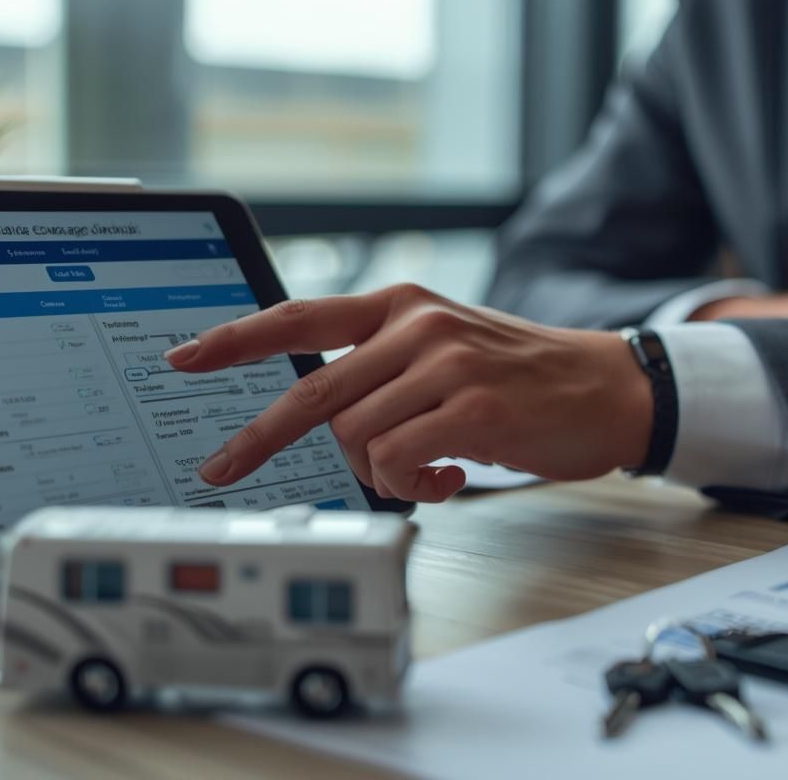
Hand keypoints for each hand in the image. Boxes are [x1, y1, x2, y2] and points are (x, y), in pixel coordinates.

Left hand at [165, 284, 653, 502]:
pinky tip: (450, 476)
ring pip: (355, 437)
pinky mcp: (472, 407)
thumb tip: (322, 424)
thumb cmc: (522, 380)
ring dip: (379, 473)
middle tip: (219, 469)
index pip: (300, 316)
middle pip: (311, 391)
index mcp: (402, 304)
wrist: (606, 388)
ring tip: (426, 470)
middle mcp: (416, 324)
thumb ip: (383, 370)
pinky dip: (413, 484)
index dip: (235, 338)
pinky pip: (399, 461)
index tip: (181, 356)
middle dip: (258, 440)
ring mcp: (444, 362)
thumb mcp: (446, 350)